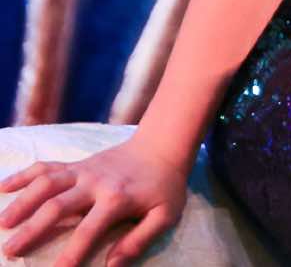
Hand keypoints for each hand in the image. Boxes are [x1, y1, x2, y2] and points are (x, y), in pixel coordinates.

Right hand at [0, 136, 188, 266]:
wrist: (162, 145)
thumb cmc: (164, 186)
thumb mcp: (164, 214)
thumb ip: (139, 240)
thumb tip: (112, 266)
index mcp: (117, 199)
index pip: (88, 230)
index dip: (71, 253)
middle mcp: (95, 183)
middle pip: (57, 205)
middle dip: (32, 229)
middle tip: (10, 250)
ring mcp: (82, 170)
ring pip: (46, 183)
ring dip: (22, 202)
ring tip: (3, 223)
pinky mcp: (76, 163)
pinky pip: (46, 166)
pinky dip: (24, 175)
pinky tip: (3, 186)